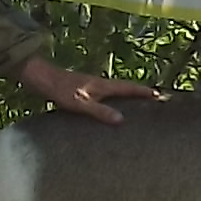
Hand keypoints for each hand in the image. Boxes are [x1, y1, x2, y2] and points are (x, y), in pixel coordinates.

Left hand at [17, 56, 156, 123]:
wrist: (41, 80)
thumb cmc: (60, 90)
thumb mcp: (80, 103)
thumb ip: (100, 111)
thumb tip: (121, 120)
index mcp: (102, 85)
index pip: (128, 88)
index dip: (143, 91)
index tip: (159, 94)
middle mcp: (99, 85)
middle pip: (124, 89)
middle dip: (138, 94)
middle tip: (153, 101)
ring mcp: (91, 88)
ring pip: (114, 94)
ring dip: (126, 99)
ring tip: (136, 109)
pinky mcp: (82, 93)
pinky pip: (104, 99)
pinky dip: (112, 103)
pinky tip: (109, 112)